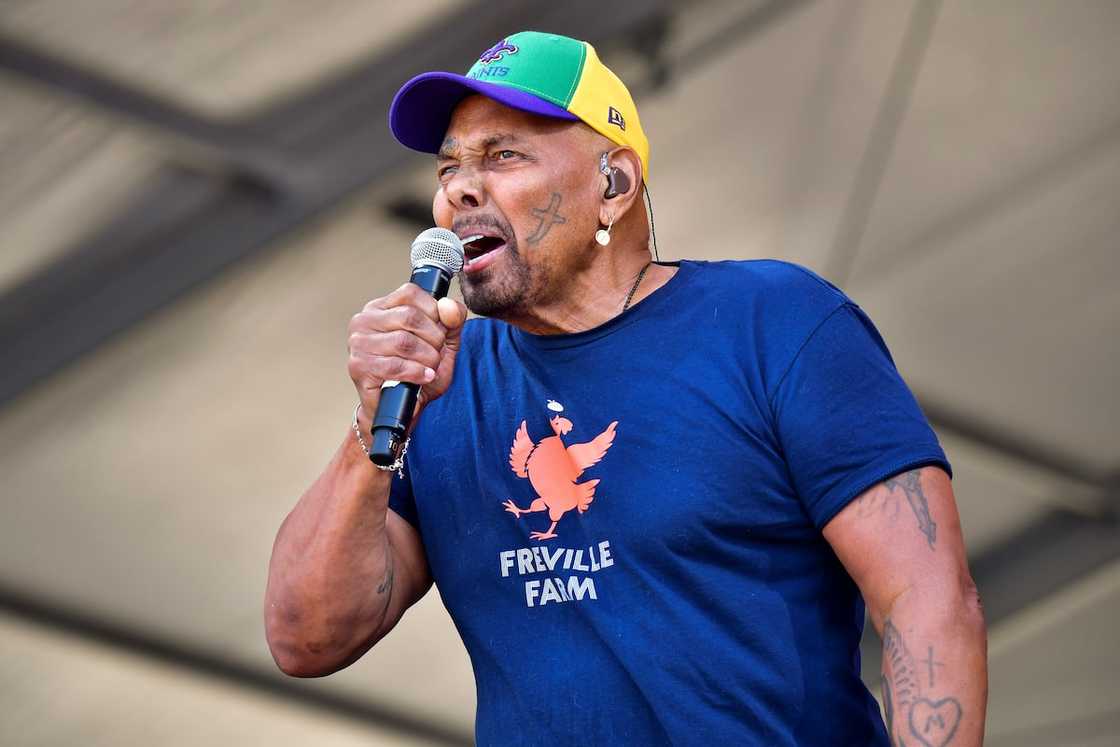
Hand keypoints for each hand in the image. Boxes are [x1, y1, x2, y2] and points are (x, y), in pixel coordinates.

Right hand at [347, 283, 466, 432]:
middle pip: (410, 317)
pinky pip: (395, 365)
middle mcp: (364, 320)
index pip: (410, 293)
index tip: (440, 331)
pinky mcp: (359, 367)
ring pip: (404, 341)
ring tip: (430, 368)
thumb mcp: (443, 344)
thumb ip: (452, 321)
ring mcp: (358, 343)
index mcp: (381, 307)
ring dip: (427, 357)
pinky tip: (424, 377)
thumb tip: (448, 305)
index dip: (434, 311)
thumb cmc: (420, 374)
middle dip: (434, 338)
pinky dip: (417, 372)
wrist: (401, 410)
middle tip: (436, 354)